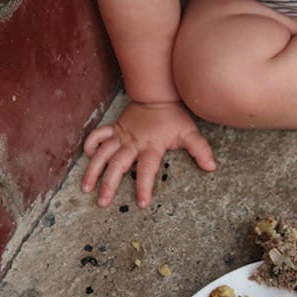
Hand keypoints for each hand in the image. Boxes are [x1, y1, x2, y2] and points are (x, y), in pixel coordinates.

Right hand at [81, 100, 215, 207]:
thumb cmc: (174, 116)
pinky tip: (86, 155)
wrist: (159, 93)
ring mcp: (122, 135)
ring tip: (86, 187)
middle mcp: (133, 143)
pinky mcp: (115, 128)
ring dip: (93, 169)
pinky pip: (98, 134)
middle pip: (118, 165)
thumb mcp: (189, 132)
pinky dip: (90, 143)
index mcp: (151, 146)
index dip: (144, 186)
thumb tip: (211, 167)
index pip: (146, 169)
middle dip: (109, 184)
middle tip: (102, 202)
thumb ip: (199, 150)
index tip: (141, 203)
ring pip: (103, 153)